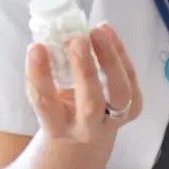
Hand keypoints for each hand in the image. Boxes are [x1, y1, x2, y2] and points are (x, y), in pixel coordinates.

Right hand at [25, 24, 141, 144]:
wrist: (86, 138)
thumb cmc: (62, 111)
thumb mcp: (49, 100)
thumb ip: (47, 74)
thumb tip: (49, 33)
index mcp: (58, 127)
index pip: (46, 103)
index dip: (40, 76)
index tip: (36, 48)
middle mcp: (87, 128)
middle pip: (91, 104)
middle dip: (85, 71)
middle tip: (78, 40)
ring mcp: (114, 121)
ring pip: (120, 92)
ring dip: (111, 58)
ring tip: (98, 31)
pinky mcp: (133, 108)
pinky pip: (131, 79)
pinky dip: (120, 53)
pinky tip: (108, 32)